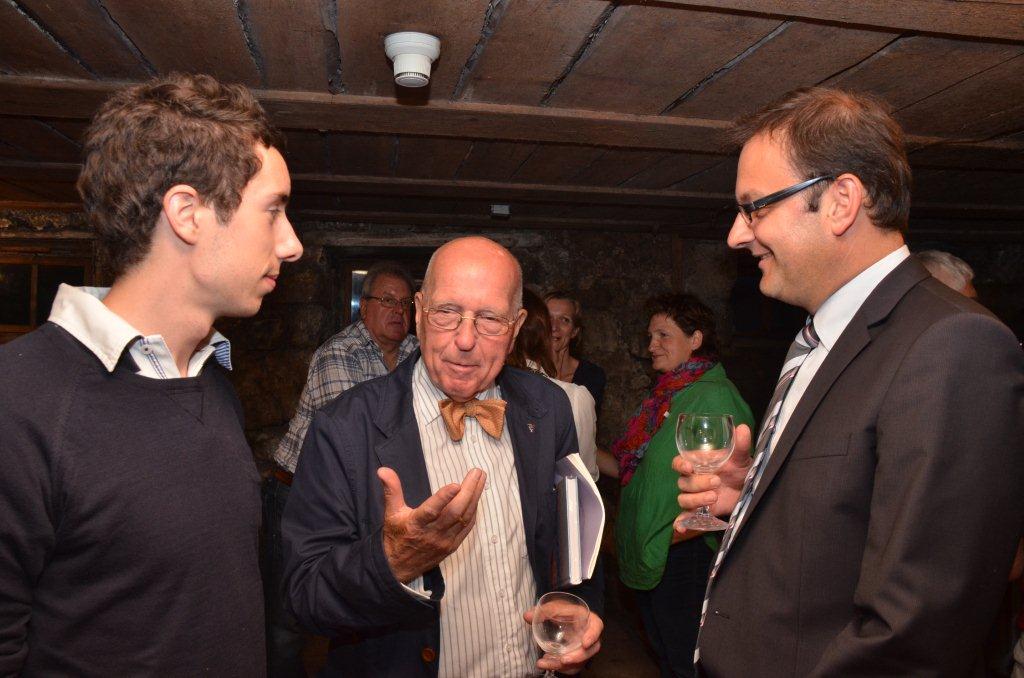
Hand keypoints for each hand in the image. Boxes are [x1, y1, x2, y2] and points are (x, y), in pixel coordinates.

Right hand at [378, 466, 485, 582]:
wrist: (398, 568)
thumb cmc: (396, 536)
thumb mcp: (391, 513)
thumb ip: (391, 490)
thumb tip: (382, 470)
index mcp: (416, 524)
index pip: (432, 510)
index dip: (444, 498)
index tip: (456, 484)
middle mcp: (432, 533)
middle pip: (455, 512)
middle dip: (469, 491)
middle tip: (477, 472)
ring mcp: (445, 541)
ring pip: (464, 518)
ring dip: (475, 498)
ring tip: (481, 479)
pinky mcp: (452, 546)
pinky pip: (467, 528)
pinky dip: (474, 512)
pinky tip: (477, 498)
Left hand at [523, 608, 602, 673]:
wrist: (565, 618)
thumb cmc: (565, 611)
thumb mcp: (557, 607)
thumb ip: (544, 610)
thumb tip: (527, 616)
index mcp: (589, 621)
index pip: (597, 627)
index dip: (592, 635)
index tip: (584, 643)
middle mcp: (589, 637)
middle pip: (590, 650)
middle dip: (577, 658)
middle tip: (563, 660)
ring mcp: (583, 650)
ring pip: (578, 662)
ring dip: (562, 665)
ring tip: (544, 663)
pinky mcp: (575, 658)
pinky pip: (570, 667)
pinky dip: (557, 666)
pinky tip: (545, 663)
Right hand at [672, 423, 752, 535]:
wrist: (747, 489)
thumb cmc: (740, 469)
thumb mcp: (742, 457)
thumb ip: (740, 444)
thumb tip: (742, 428)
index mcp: (697, 464)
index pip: (678, 463)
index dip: (680, 464)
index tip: (689, 467)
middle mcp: (692, 480)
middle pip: (682, 482)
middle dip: (697, 483)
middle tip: (716, 481)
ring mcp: (695, 496)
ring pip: (683, 499)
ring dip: (696, 499)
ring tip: (713, 497)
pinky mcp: (699, 512)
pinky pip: (685, 517)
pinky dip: (681, 523)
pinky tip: (682, 528)